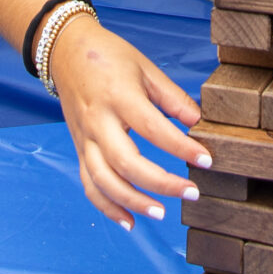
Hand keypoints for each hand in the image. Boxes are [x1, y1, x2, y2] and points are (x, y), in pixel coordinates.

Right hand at [47, 13, 212, 230]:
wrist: (66, 52)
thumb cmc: (109, 56)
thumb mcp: (146, 68)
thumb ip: (173, 98)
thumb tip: (200, 122)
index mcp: (119, 96)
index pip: (153, 129)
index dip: (181, 147)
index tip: (206, 159)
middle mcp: (98, 121)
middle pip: (127, 162)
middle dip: (161, 183)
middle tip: (191, 193)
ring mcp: (85, 138)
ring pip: (104, 180)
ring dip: (133, 201)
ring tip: (162, 213)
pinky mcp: (79, 149)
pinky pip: (90, 184)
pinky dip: (107, 207)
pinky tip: (129, 221)